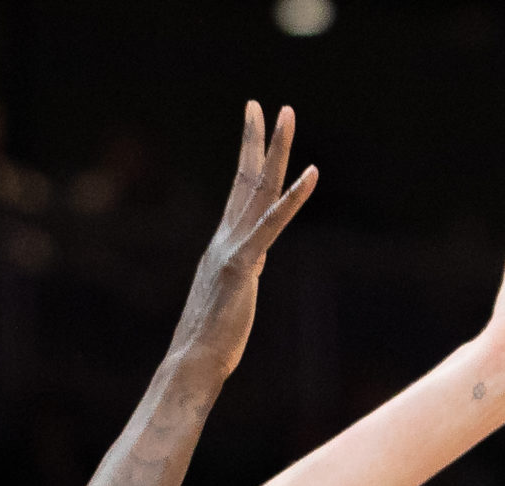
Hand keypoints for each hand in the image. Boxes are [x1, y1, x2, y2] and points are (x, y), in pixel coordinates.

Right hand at [167, 103, 318, 382]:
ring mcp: (233, 250)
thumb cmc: (208, 346)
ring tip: (286, 114)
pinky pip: (272, 224)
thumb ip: (237, 281)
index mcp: (223, 248)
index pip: (239, 196)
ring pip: (258, 189)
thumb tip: (238, 282)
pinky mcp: (243, 266)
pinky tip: (312, 173)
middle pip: (246, 180)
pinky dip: (294, 198)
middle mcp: (225, 240)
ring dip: (275, 149)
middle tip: (262, 104)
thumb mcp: (228, 303)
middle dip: (256, 139)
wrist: (192, 364)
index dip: (248, 160)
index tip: (252, 129)